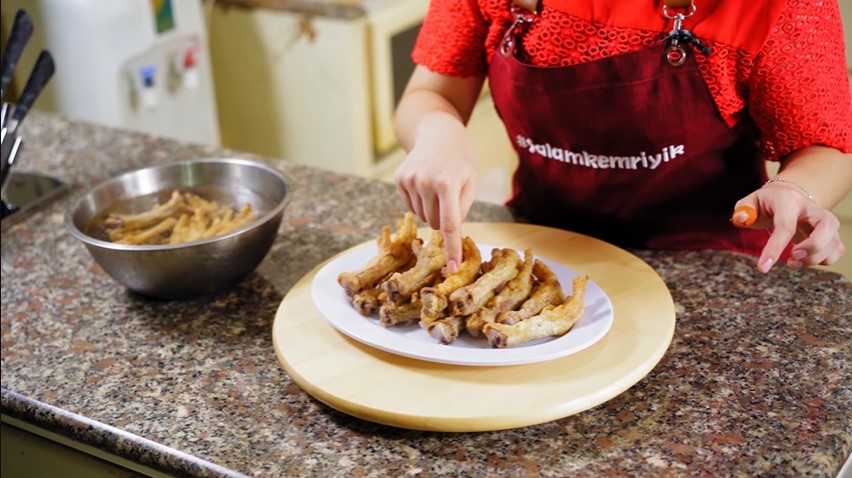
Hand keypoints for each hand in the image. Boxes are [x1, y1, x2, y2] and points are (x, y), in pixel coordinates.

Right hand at [394, 113, 477, 272]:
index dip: (452, 249)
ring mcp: (409, 180)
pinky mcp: (399, 179)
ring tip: (438, 186)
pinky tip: (426, 183)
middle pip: (435, 223)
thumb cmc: (460, 159)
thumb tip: (448, 233)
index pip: (450, 224)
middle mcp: (425, 182)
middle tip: (451, 198)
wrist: (438, 131)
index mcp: (448, 183)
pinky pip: (411, 206)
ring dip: (432, 209)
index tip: (452, 269)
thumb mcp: (471, 180)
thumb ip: (462, 208)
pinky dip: (420, 201)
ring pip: (422, 216)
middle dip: (445, 219)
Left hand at [734, 181, 844, 272]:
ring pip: (834, 241)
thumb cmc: (766, 203)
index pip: (786, 225)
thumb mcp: (750, 203)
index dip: (775, 248)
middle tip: (792, 257)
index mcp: (789, 201)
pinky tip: (806, 260)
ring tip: (793, 262)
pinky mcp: (831, 233)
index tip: (763, 268)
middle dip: (812, 247)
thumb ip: (742, 209)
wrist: (787, 197)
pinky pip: (837, 249)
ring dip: (815, 259)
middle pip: (827, 226)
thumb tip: (741, 218)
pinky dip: (824, 260)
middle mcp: (812, 209)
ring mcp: (825, 221)